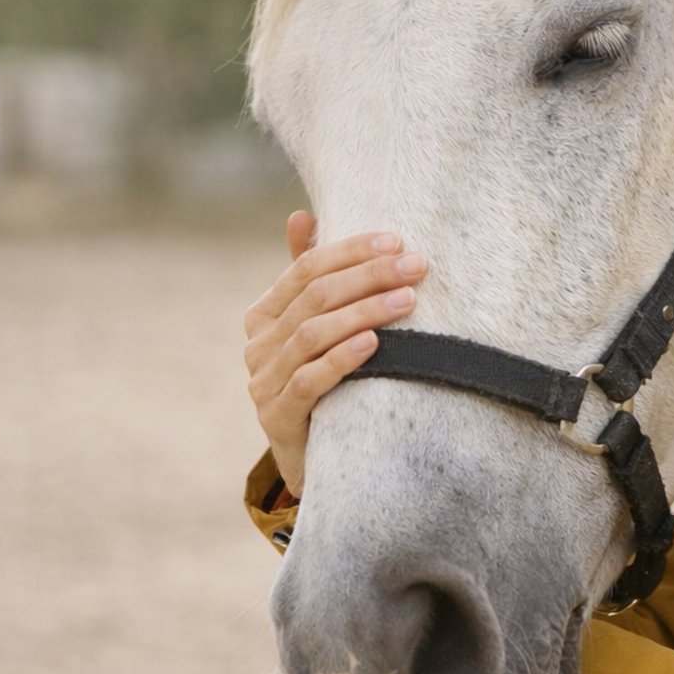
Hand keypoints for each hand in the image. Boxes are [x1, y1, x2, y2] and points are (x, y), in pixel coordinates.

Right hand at [243, 211, 425, 495]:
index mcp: (264, 315)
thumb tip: (300, 215)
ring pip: (314, 335)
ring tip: (408, 300)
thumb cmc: (321, 381)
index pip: (305, 269)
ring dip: (364, 312)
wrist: (316, 459)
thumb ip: (307, 276)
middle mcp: (257, 346)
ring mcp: (263, 384)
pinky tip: (374, 342)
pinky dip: (343, 358)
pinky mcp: (278, 420)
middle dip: (369, 277)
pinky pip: (310, 381)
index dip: (350, 251)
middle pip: (315, 298)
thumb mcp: (315, 328)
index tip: (397, 240)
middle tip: (415, 266)